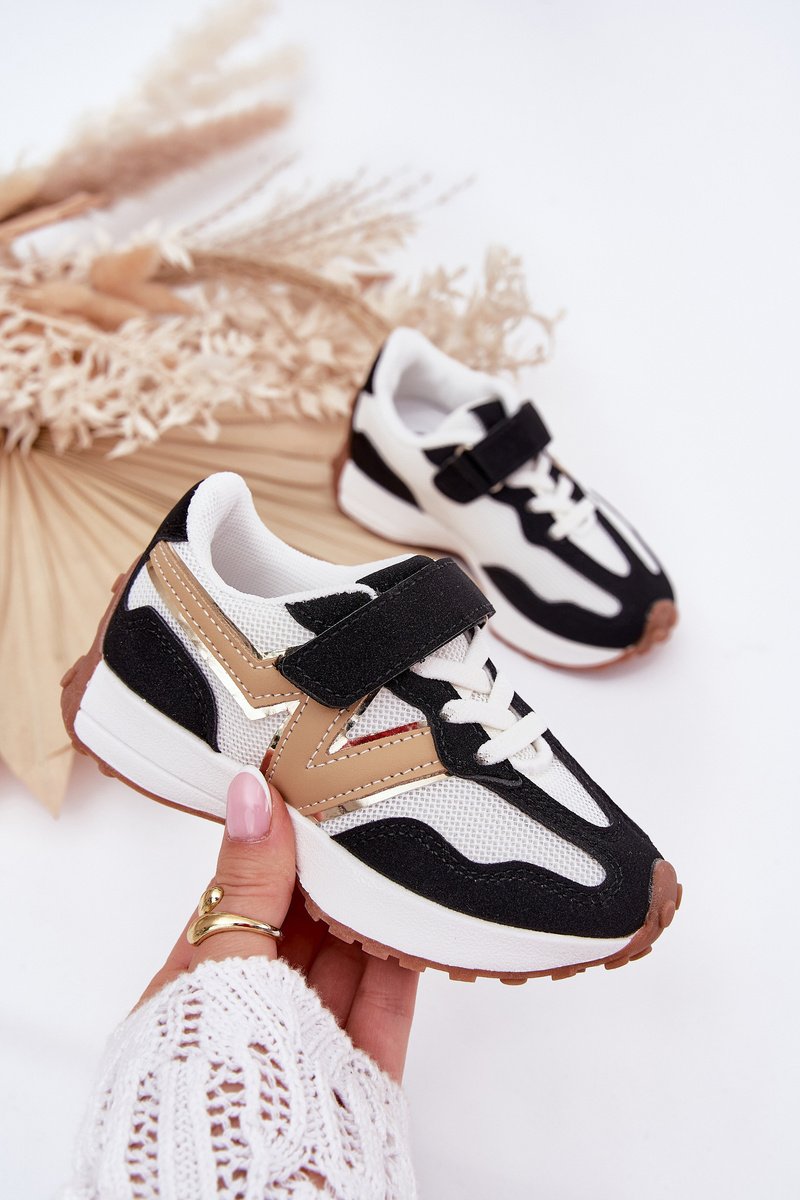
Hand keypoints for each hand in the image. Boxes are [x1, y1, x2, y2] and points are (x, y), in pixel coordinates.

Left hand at [140, 768, 418, 1082]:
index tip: (302, 796)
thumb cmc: (217, 1083)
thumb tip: (252, 796)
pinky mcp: (361, 1068)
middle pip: (297, 927)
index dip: (268, 848)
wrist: (265, 1188)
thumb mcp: (224, 962)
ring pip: (345, 958)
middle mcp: (253, 1012)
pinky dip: (401, 954)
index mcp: (197, 988)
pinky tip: (415, 911)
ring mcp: (308, 1040)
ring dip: (367, 907)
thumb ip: (248, 883)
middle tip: (360, 810)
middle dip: (326, 874)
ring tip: (393, 847)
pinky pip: (385, 998)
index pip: (234, 899)